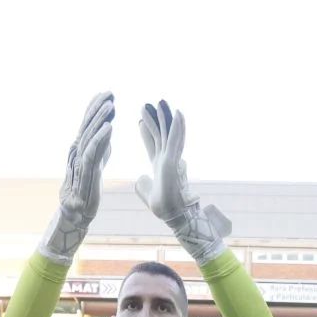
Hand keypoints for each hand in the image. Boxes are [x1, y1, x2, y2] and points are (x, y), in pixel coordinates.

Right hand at [39, 92, 113, 262]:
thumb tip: (107, 130)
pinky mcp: (85, 174)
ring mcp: (79, 162)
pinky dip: (100, 138)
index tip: (107, 93)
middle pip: (86, 125)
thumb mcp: (96, 163)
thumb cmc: (86, 188)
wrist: (77, 213)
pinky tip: (110, 127)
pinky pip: (92, 153)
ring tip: (111, 105)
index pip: (87, 123)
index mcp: (79, 147)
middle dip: (97, 108)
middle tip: (110, 93)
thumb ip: (101, 146)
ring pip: (88, 135)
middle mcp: (76, 151)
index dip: (95, 107)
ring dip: (100, 119)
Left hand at [133, 99, 230, 261]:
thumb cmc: (163, 207)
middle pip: (160, 134)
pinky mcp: (173, 160)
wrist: (172, 215)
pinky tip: (177, 112)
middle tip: (147, 104)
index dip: (146, 131)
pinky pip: (175, 139)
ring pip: (168, 133)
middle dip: (154, 119)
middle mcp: (166, 159)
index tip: (139, 120)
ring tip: (160, 101)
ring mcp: (170, 158)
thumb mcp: (147, 192)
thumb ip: (143, 184)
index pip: (152, 143)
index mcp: (159, 165)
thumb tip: (140, 178)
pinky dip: (177, 126)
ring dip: (165, 117)